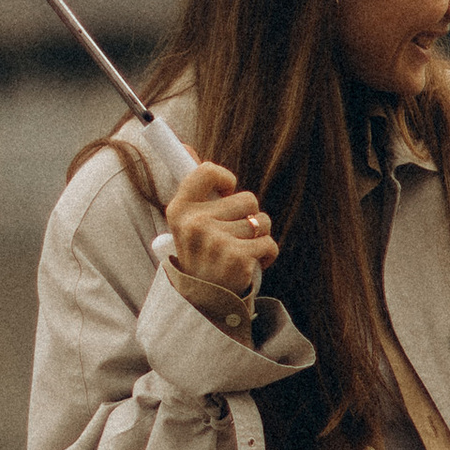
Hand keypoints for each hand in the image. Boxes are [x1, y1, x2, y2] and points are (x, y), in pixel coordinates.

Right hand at [167, 159, 273, 303]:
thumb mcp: (188, 221)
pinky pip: (269, 243)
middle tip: (229, 239)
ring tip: (238, 253)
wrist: (202, 304)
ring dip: (258, 237)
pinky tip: (249, 266)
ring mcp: (215, 240)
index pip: (207, 170)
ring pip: (261, 221)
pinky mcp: (236, 257)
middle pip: (246, 198)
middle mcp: (194, 223)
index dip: (225, 179)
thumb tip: (186, 145)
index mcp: (179, 210)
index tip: (226, 192)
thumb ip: (194, 186)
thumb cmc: (201, 255)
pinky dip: (266, 255)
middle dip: (246, 217)